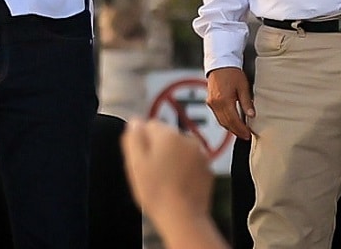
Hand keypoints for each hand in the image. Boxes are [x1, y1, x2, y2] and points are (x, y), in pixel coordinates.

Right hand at [122, 119, 228, 248]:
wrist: (183, 217)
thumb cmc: (157, 192)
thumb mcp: (135, 163)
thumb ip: (133, 137)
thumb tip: (135, 122)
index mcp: (167, 134)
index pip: (148, 125)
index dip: (141, 143)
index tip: (139, 159)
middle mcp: (187, 139)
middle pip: (165, 137)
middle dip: (157, 150)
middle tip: (150, 172)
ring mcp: (200, 154)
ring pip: (178, 150)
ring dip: (171, 159)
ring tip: (164, 181)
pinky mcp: (207, 169)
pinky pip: (190, 163)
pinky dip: (184, 170)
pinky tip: (175, 185)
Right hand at [205, 66, 253, 139]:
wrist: (220, 63)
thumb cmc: (232, 73)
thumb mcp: (243, 87)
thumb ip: (246, 102)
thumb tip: (252, 115)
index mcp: (224, 100)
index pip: (234, 120)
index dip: (241, 129)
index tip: (249, 134)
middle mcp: (215, 103)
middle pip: (226, 123)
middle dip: (236, 131)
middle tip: (246, 136)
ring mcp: (211, 103)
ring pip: (221, 121)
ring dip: (230, 128)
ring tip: (240, 131)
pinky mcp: (209, 101)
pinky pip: (217, 116)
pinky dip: (225, 121)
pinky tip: (232, 122)